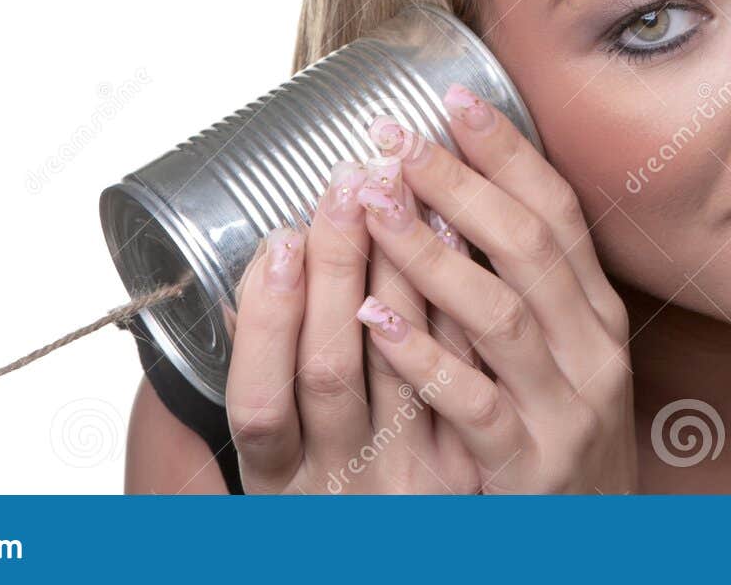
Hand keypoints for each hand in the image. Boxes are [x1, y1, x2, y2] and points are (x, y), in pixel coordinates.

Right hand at [222, 156, 481, 493]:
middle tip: (351, 182)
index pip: (259, 403)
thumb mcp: (282, 454)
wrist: (410, 554)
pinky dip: (458, 308)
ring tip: (404, 194)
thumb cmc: (337, 489)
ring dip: (405, 273)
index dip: (267, 320)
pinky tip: (459, 245)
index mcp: (279, 481)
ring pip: (406, 372)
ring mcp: (413, 482)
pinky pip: (469, 383)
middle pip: (331, 372)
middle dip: (338, 268)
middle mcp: (344, 485)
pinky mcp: (471, 470)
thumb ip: (265, 367)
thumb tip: (263, 261)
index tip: (281, 239)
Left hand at [355, 83, 637, 493]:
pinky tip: (377, 315)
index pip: (558, 213)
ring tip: (372, 207)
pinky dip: (425, 356)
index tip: (454, 97)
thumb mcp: (559, 358)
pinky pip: (476, 402)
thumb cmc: (558, 441)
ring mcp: (569, 409)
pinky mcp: (533, 467)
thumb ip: (523, 289)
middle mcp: (594, 352)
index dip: (508, 151)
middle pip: (530, 247)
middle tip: (396, 139)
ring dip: (432, 254)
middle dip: (460, 184)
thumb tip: (459, 202)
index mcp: (596, 315)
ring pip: (501, 314)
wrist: (589, 551)